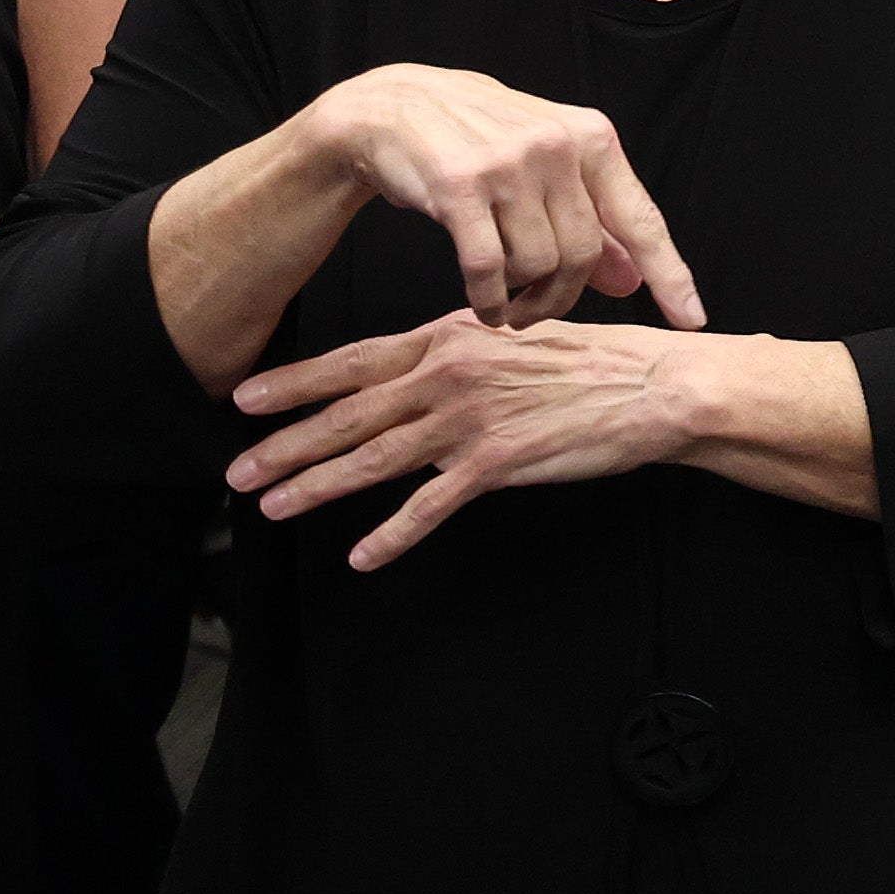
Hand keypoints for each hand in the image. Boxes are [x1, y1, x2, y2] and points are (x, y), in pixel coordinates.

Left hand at [232, 313, 705, 567]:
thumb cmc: (600, 361)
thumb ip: (466, 354)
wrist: (658, 386)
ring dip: (316, 486)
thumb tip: (422, 375)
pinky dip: (392, 536)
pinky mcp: (496, 462)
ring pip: (373, 459)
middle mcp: (450, 374)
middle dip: (285, 443)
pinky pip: (429, 505)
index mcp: (453, 338)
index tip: (246, 398)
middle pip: (349, 414)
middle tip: (236, 468)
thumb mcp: (521, 336)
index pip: (355, 361)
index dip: (296, 383)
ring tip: (272, 507)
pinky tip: (362, 557)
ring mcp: (469, 419)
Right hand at [296, 63, 703, 331]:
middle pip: (583, 255)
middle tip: (539, 311)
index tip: (693, 319)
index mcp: (591, 138)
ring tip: (509, 303)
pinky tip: (486, 305)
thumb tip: (632, 281)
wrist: (395, 108)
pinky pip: (487, 269)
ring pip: (538, 265)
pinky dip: (489, 300)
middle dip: (563, 297)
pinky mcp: (459, 186)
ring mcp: (509, 164)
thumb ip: (593, 221)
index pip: (642, 219)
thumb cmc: (480, 143)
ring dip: (523, 301)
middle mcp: (557, 146)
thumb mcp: (547, 170)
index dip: (670, 274)